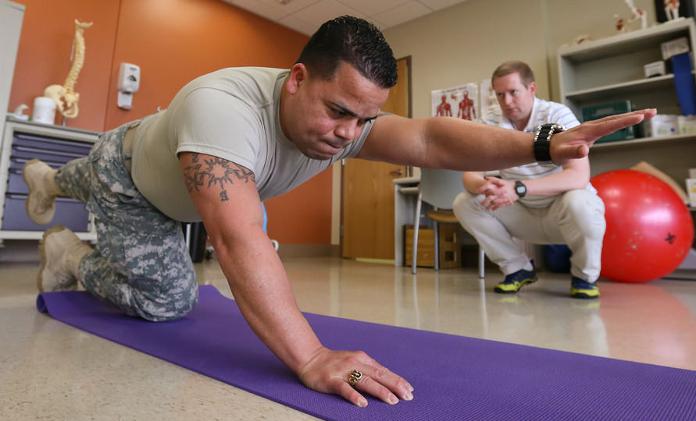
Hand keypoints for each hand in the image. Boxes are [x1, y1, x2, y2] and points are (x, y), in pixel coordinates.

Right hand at [298, 346, 413, 407]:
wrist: (310, 358)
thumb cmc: (334, 362)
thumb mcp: (354, 361)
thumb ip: (369, 369)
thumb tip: (388, 379)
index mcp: (362, 359)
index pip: (383, 371)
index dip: (397, 380)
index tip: (410, 390)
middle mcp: (355, 363)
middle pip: (378, 375)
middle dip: (395, 386)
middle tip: (407, 396)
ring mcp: (343, 371)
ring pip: (365, 381)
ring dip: (380, 391)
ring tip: (392, 401)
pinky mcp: (331, 380)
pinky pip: (344, 389)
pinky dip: (354, 396)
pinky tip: (363, 403)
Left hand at [479, 177, 516, 210]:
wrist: (518, 189)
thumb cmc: (509, 184)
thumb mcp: (501, 180)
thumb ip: (493, 179)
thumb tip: (486, 178)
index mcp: (498, 187)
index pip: (488, 187)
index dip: (482, 188)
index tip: (478, 191)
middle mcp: (500, 193)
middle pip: (490, 197)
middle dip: (485, 201)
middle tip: (481, 203)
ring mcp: (503, 198)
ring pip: (494, 203)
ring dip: (489, 206)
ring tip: (485, 208)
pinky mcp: (506, 202)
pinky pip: (500, 206)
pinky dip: (495, 208)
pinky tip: (492, 209)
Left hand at [550, 109, 655, 163]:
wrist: (547, 145)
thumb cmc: (555, 151)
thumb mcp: (562, 154)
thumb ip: (573, 152)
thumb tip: (584, 150)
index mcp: (587, 131)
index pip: (609, 125)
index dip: (625, 121)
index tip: (639, 117)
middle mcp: (592, 126)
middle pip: (616, 118)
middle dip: (635, 114)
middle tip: (653, 111)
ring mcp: (593, 127)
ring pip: (615, 119)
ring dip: (632, 115)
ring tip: (649, 113)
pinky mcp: (593, 130)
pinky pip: (611, 122)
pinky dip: (623, 119)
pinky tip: (632, 119)